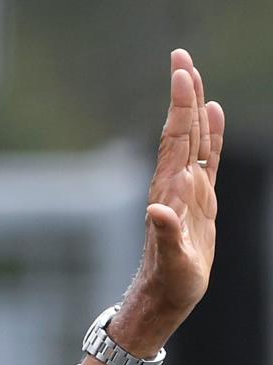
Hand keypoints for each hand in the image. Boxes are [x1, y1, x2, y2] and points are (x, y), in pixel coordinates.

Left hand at [82, 48, 223, 364]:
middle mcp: (177, 186)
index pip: (177, 140)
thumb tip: (159, 207)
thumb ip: (167, 235)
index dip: (180, 106)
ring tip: (194, 74)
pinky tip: (213, 113)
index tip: (181, 72)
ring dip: (194, 107)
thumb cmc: (168, 285)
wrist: (164, 299)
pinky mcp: (198, 202)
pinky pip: (206, 159)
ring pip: (193, 140)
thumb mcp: (171, 263)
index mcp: (172, 193)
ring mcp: (187, 192)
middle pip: (183, 130)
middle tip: (182, 56)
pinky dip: (210, 134)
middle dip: (183, 94)